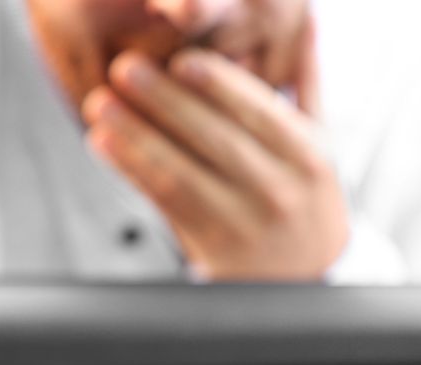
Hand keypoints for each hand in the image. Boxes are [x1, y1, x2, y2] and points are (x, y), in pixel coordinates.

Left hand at [83, 32, 348, 280]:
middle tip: (125, 68)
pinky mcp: (214, 248)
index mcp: (309, 156)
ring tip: (100, 104)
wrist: (308, 281)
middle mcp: (281, 191)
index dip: (219, 84)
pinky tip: (103, 143)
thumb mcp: (320, 146)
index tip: (181, 58)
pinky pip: (166, 202)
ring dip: (136, 136)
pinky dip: (132, 170)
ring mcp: (246, 223)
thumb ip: (305, 83)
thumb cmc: (305, 201)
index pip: (261, 113)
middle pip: (218, 140)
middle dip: (167, 102)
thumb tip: (303, 16)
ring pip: (184, 173)